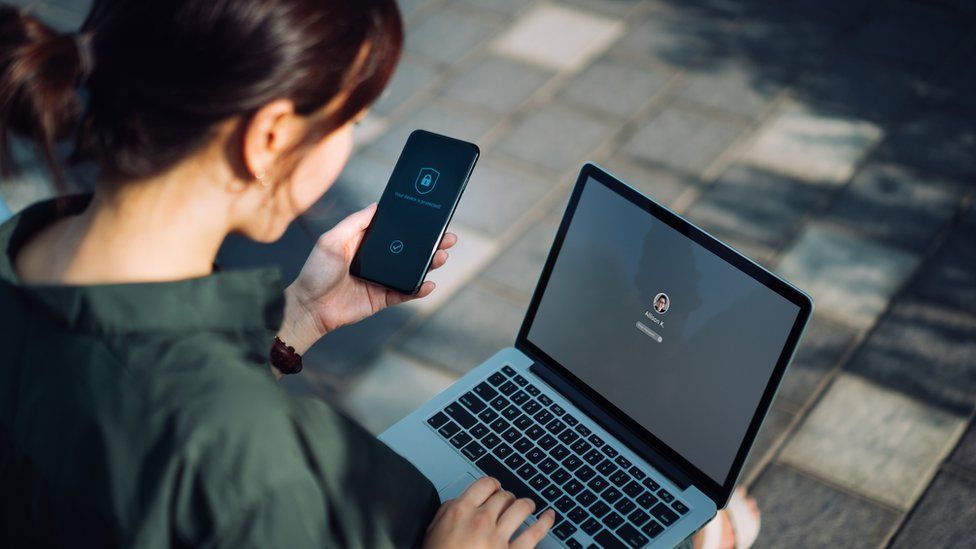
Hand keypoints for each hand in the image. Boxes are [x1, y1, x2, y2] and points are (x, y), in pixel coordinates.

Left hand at [278, 203, 456, 355]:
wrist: (309, 307)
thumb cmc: (315, 272)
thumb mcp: (332, 239)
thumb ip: (355, 223)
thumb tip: (377, 205)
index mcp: (365, 242)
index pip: (394, 230)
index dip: (412, 224)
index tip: (430, 216)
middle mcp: (376, 260)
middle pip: (409, 249)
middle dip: (430, 243)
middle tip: (448, 237)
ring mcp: (381, 279)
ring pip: (411, 270)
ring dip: (428, 264)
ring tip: (441, 256)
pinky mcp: (382, 299)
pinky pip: (405, 293)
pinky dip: (419, 289)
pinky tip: (429, 283)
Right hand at [423, 477, 554, 548]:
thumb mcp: (433, 531)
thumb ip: (448, 511)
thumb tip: (462, 500)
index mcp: (461, 512)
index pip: (485, 484)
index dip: (493, 484)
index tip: (495, 488)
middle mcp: (481, 521)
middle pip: (504, 496)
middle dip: (507, 497)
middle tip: (508, 501)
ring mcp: (499, 538)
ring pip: (521, 508)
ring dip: (526, 505)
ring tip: (528, 506)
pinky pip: (536, 532)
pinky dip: (546, 522)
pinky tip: (549, 517)